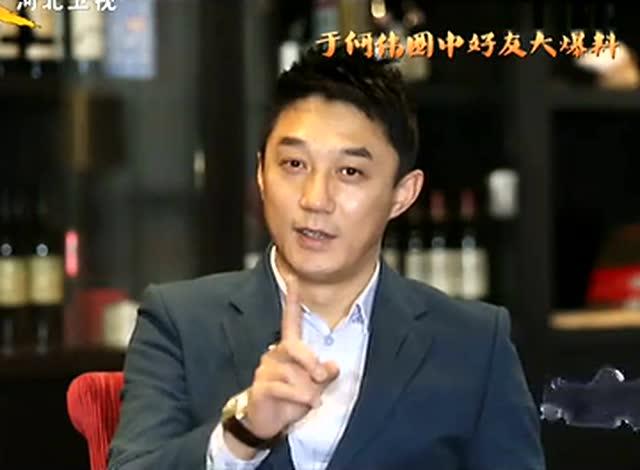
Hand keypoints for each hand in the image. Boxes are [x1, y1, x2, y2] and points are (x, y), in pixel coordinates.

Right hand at [243, 275, 339, 438]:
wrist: (265, 421)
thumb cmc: (291, 398)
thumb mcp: (314, 385)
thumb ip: (325, 373)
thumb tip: (333, 366)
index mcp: (288, 348)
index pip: (290, 319)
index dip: (292, 299)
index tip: (293, 277)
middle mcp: (275, 354)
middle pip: (294, 347)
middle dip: (311, 361)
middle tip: (322, 376)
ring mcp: (265, 370)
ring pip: (292, 374)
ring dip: (307, 390)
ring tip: (309, 400)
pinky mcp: (260, 388)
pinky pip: (283, 389)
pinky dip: (298, 398)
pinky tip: (303, 404)